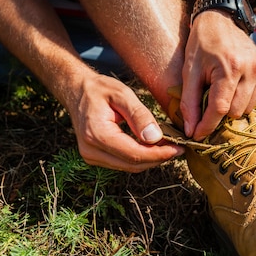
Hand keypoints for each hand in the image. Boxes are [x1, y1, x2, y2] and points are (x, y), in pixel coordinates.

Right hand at [67, 74, 184, 171]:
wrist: (77, 91)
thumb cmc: (99, 89)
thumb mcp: (122, 94)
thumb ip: (139, 115)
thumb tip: (155, 138)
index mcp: (96, 134)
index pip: (134, 154)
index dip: (159, 154)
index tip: (179, 147)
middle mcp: (91, 151)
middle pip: (133, 165)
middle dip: (158, 158)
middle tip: (178, 146)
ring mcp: (91, 156)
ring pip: (129, 167)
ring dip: (151, 159)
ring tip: (168, 145)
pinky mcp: (95, 157)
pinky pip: (123, 163)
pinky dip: (140, 157)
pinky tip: (152, 146)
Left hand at [180, 11, 255, 139]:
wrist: (222, 19)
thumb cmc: (201, 45)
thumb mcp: (189, 72)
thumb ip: (189, 103)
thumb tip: (192, 131)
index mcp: (230, 68)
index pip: (220, 109)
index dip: (207, 126)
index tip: (197, 135)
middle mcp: (251, 69)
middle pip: (235, 113)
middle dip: (219, 113)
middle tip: (208, 99)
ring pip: (247, 109)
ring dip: (232, 106)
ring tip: (222, 88)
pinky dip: (243, 97)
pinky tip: (234, 83)